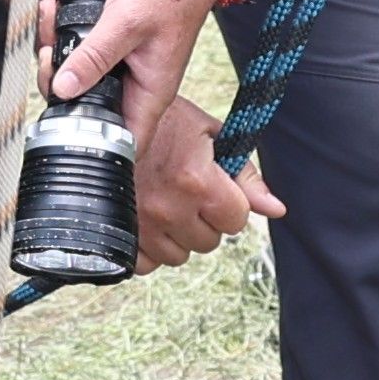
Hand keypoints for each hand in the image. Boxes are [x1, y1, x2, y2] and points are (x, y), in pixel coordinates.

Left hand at [45, 0, 233, 123]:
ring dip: (60, 52)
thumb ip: (94, 57)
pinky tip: (57, 13)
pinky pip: (86, 51)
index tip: (61, 120)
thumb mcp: (126, 23)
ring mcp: (129, 67)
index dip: (93, 142)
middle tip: (50, 56)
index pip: (123, 141)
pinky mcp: (118, 47)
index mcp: (150, 93)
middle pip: (90, 107)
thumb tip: (63, 89)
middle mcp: (139, 86)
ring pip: (82, 76)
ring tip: (52, 22)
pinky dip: (68, 34)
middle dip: (59, 83)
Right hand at [127, 67, 281, 270]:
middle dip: (204, 220)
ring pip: (178, 256)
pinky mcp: (119, 234)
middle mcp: (170, 208)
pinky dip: (148, 249)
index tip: (214, 187)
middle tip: (186, 192)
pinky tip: (146, 221)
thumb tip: (276, 209)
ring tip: (164, 203)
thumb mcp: (207, 133)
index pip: (236, 221)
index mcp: (198, 181)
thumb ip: (244, 175)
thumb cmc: (158, 118)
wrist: (102, 115)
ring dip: (177, 236)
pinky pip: (145, 264)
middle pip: (208, 242)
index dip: (230, 204)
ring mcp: (141, 224)